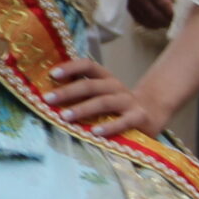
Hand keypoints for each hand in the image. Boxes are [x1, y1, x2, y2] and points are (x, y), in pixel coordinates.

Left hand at [41, 57, 160, 137]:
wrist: (151, 114)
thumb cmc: (115, 106)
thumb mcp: (100, 94)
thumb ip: (81, 91)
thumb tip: (48, 92)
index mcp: (105, 78)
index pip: (88, 65)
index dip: (70, 67)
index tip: (52, 74)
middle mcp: (116, 86)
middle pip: (90, 85)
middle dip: (67, 92)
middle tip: (48, 99)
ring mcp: (128, 102)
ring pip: (103, 102)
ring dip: (82, 109)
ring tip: (64, 117)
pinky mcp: (138, 117)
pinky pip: (123, 121)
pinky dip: (109, 127)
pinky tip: (94, 133)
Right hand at [128, 0, 179, 30]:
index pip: (163, 3)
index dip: (172, 12)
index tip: (180, 17)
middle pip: (155, 14)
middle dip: (167, 21)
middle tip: (175, 23)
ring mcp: (132, 2)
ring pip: (146, 19)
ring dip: (158, 24)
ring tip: (166, 24)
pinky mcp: (128, 6)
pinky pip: (138, 19)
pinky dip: (148, 24)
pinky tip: (154, 24)